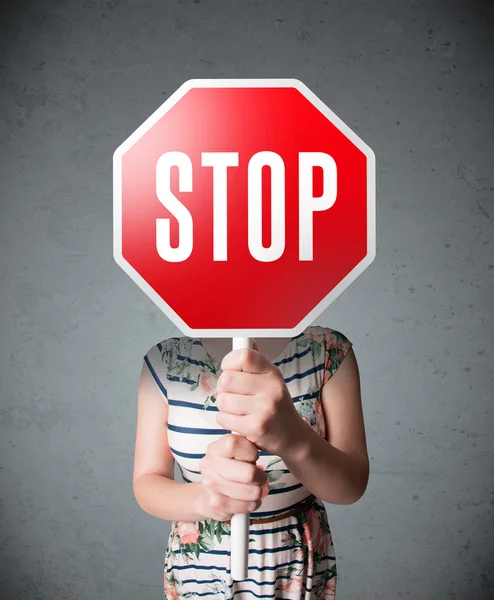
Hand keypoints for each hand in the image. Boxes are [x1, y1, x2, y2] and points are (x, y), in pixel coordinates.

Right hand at [198, 434, 268, 521]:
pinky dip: (253, 504)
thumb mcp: (236, 453)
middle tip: (260, 477)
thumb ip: (247, 446)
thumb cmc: (229, 470)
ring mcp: (211, 485)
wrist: (207, 495)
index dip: (251, 451)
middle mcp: (209, 465)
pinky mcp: (216, 503)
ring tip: (254, 489)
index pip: (233, 443)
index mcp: (216, 448)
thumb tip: (262, 445)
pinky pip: (248, 506)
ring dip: (258, 492)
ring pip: (252, 492)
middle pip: (249, 473)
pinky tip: (248, 499)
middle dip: (260, 477)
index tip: (254, 456)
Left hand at [215, 340, 303, 456]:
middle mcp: (271, 388)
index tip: (230, 370)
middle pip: (226, 379)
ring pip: (222, 400)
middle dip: (223, 388)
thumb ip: (255, 363)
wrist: (293, 437)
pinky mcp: (256, 427)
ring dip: (224, 407)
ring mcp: (264, 408)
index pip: (243, 356)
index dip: (229, 362)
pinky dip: (226, 420)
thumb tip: (246, 339)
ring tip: (237, 410)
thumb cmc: (276, 405)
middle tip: (233, 394)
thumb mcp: (270, 379)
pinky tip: (238, 421)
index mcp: (272, 372)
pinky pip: (223, 418)